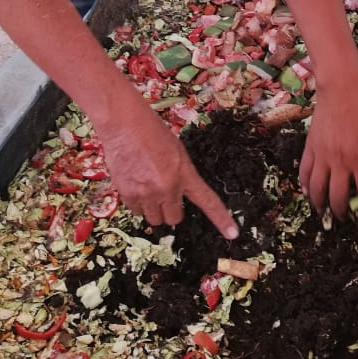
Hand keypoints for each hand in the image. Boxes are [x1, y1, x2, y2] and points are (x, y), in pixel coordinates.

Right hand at [95, 93, 238, 239]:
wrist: (124, 124)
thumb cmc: (153, 132)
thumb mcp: (177, 152)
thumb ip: (181, 174)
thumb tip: (178, 193)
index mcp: (184, 174)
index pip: (207, 201)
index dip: (221, 219)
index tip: (232, 234)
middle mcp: (167, 188)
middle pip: (174, 219)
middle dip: (171, 210)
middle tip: (165, 195)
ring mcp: (146, 194)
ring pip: (154, 219)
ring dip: (153, 209)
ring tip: (147, 187)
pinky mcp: (127, 194)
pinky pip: (135, 211)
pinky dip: (137, 203)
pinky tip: (135, 184)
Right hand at [300, 85, 357, 219]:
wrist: (341, 90)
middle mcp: (341, 162)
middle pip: (338, 196)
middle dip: (341, 212)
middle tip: (343, 219)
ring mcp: (323, 155)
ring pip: (318, 187)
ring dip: (319, 204)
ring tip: (322, 213)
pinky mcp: (311, 147)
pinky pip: (304, 170)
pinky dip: (305, 184)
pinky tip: (307, 192)